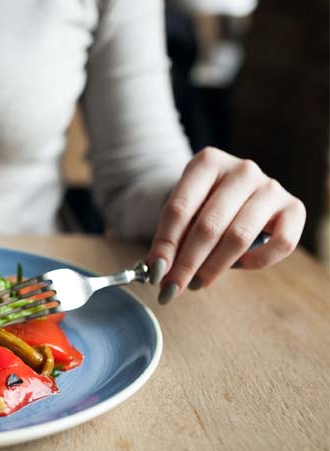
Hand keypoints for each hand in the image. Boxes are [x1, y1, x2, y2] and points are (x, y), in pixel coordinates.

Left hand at [147, 147, 305, 303]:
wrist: (238, 189)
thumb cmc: (204, 203)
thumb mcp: (183, 210)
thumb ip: (171, 236)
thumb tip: (156, 269)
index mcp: (207, 162)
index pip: (179, 209)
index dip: (165, 245)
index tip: (154, 273)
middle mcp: (242, 170)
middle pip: (208, 226)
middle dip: (186, 263)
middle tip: (172, 288)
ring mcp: (271, 187)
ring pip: (239, 237)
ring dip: (213, 267)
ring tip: (196, 283)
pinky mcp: (294, 207)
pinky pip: (280, 244)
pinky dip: (257, 261)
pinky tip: (238, 265)